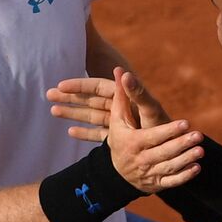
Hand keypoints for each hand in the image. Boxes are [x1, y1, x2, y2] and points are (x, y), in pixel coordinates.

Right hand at [48, 72, 172, 142]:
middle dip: (69, 98)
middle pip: (89, 100)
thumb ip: (138, 92)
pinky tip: (70, 131)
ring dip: (72, 113)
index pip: (96, 88)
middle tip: (48, 95)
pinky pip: (97, 132)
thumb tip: (124, 72)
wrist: (173, 149)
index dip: (78, 86)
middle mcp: (120, 108)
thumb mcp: (151, 110)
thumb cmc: (165, 127)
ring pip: (90, 115)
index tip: (60, 85)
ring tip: (52, 111)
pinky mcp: (119, 137)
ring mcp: (119, 123)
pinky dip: (85, 132)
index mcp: (126, 99)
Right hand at [106, 68, 202, 192]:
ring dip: (186, 160)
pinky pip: (171, 182)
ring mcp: (148, 173)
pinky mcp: (156, 183)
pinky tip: (197, 168)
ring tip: (201, 150)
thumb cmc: (121, 138)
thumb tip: (119, 71)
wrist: (115, 171)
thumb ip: (122, 96)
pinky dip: (184, 177)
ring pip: (169, 167)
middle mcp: (140, 159)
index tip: (184, 123)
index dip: (169, 131)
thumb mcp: (118, 120)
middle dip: (181, 145)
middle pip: (163, 152)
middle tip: (199, 135)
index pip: (153, 136)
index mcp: (132, 142)